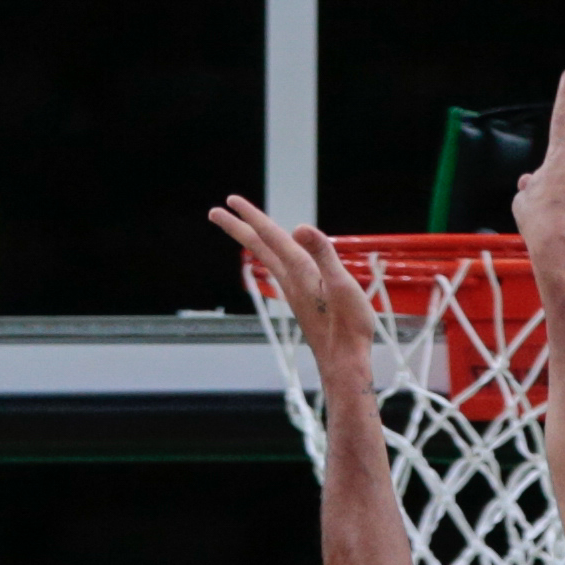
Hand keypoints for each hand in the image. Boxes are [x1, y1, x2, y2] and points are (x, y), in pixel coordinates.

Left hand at [208, 195, 378, 395]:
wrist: (343, 363)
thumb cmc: (349, 327)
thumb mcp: (342, 285)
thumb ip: (322, 254)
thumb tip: (299, 228)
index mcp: (300, 272)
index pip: (271, 237)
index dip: (252, 216)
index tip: (231, 201)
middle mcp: (290, 280)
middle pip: (258, 248)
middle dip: (237, 227)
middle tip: (215, 212)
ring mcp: (293, 292)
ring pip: (266, 259)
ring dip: (251, 240)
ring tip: (239, 228)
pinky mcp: (299, 301)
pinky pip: (278, 270)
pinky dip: (268, 256)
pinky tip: (271, 258)